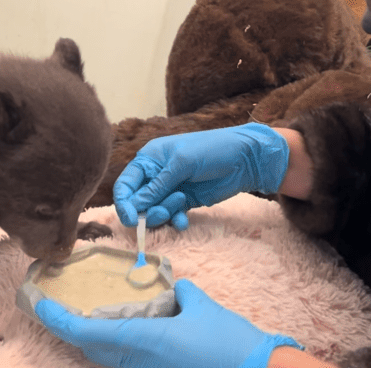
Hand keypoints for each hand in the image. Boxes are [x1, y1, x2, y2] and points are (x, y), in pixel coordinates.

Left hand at [35, 279, 301, 367]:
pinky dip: (116, 342)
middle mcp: (136, 362)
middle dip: (69, 325)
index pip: (85, 329)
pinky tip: (125, 326)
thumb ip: (182, 294)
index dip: (56, 317)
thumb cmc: (227, 343)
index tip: (36, 301)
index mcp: (140, 341)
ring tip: (86, 310)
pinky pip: (126, 359)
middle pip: (89, 346)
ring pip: (106, 355)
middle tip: (57, 301)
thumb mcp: (202, 307)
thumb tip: (174, 288)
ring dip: (93, 335)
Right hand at [114, 123, 288, 228]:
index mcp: (150, 158)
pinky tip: (184, 221)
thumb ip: (158, 185)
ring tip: (180, 206)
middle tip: (163, 212)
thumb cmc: (213, 149)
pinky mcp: (185, 201)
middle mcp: (157, 174)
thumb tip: (135, 206)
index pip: (126, 184)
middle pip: (138, 202)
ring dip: (163, 214)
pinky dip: (175, 221)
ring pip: (154, 211)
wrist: (246, 158)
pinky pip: (172, 216)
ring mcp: (171, 189)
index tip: (131, 220)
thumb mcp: (183, 163)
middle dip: (147, 210)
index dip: (124, 203)